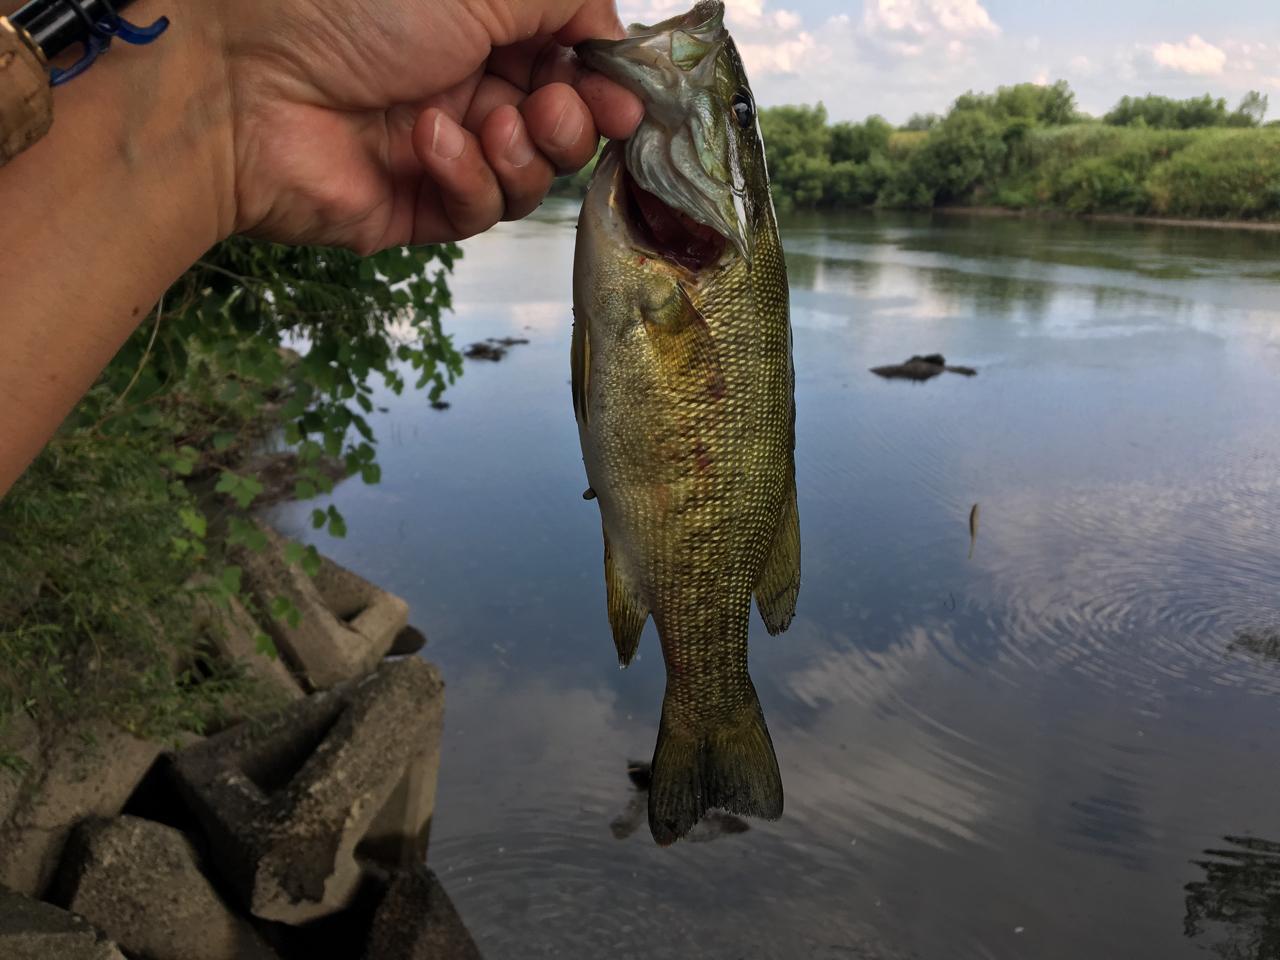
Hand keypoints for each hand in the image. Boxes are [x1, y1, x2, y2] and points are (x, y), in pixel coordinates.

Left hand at [214, 0, 643, 251]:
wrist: (245, 82)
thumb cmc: (350, 6)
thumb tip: (613, 29)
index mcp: (478, 25)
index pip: (569, 59)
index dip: (603, 78)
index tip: (627, 90)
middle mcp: (466, 84)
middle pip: (562, 123)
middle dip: (575, 120)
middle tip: (562, 109)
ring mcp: (444, 148)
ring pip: (530, 174)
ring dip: (524, 150)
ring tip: (490, 121)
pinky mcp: (420, 206)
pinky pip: (480, 209)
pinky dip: (467, 176)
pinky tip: (430, 143)